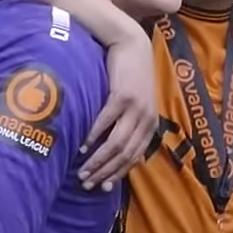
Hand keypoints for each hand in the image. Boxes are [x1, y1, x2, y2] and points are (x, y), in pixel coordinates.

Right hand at [77, 31, 156, 189]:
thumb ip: (129, 123)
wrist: (131, 45)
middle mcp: (145, 119)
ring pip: (116, 143)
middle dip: (105, 172)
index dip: (118, 174)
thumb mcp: (136, 102)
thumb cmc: (130, 75)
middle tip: (87, 183)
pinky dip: (93, 136)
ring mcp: (135, 108)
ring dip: (97, 160)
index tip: (102, 187)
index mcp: (150, 124)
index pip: (134, 157)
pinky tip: (82, 145)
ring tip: (82, 170)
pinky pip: (106, 122)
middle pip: (125, 154)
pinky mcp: (122, 96)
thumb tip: (111, 147)